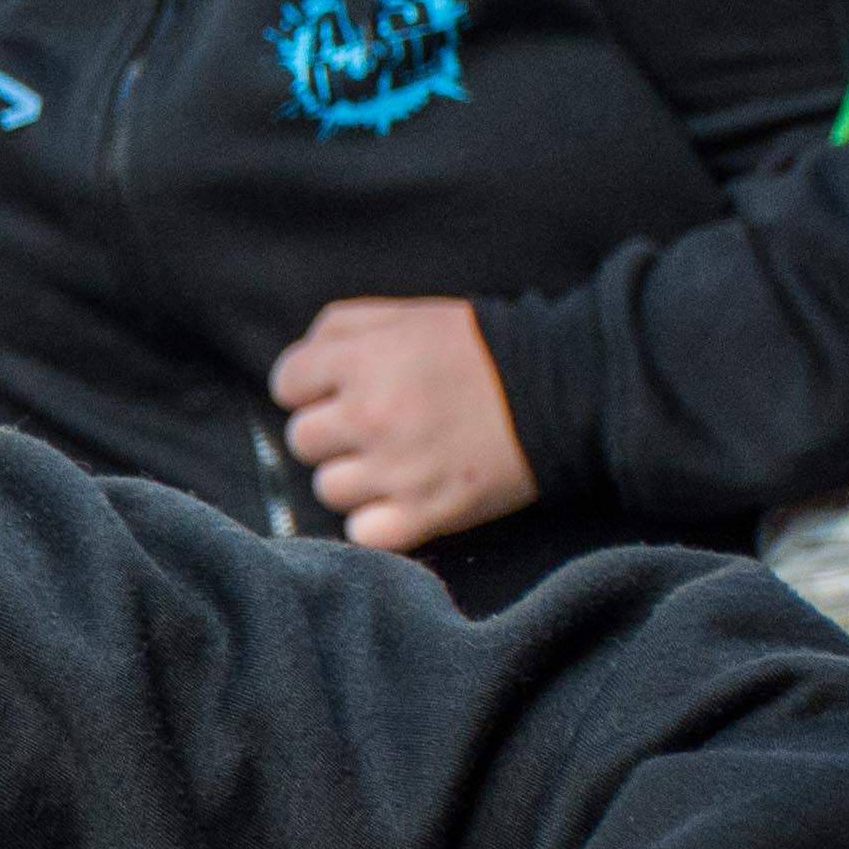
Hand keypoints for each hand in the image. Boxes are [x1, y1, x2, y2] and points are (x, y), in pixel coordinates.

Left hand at [271, 295, 530, 550]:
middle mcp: (372, 416)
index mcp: (363, 362)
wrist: (562, 391)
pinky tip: (403, 500)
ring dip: (356, 479)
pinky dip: (378, 523)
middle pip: (302, 440)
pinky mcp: (426, 513)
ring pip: (329, 489)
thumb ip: (342, 328)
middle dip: (333, 433)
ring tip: (397, 461)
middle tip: (376, 427)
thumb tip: (300, 364)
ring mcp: (397, 469)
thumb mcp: (410, 315)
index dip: (310, 387)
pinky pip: (363, 533)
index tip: (340, 390)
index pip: (286, 384)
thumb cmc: (480, 350)